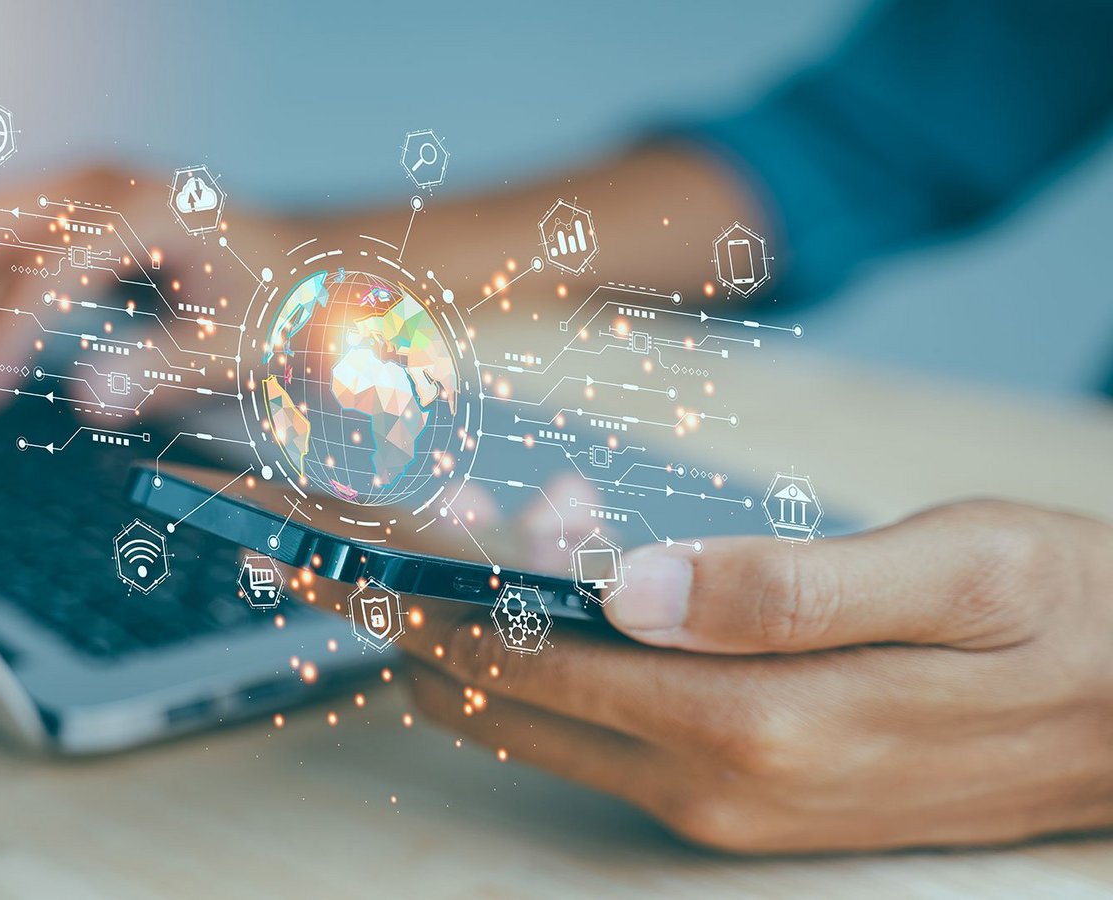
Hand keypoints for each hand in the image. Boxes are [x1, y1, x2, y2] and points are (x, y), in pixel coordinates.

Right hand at [0, 165, 288, 416]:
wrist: (303, 271)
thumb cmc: (276, 308)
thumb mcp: (236, 349)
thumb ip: (162, 371)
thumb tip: (86, 399)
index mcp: (145, 210)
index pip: (43, 268)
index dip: (1, 336)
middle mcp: (97, 184)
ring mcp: (75, 191)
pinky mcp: (64, 212)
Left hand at [400, 500, 1112, 852]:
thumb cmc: (1061, 617)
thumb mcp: (953, 569)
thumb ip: (786, 588)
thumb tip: (632, 591)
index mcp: (759, 724)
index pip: (538, 669)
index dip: (436, 605)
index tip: (358, 551)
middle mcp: (721, 785)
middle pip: (518, 704)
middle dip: (452, 609)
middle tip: (442, 508)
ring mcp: (727, 803)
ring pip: (556, 718)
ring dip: (515, 623)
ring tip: (546, 515)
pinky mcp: (743, 798)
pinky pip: (613, 727)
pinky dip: (573, 653)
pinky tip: (605, 577)